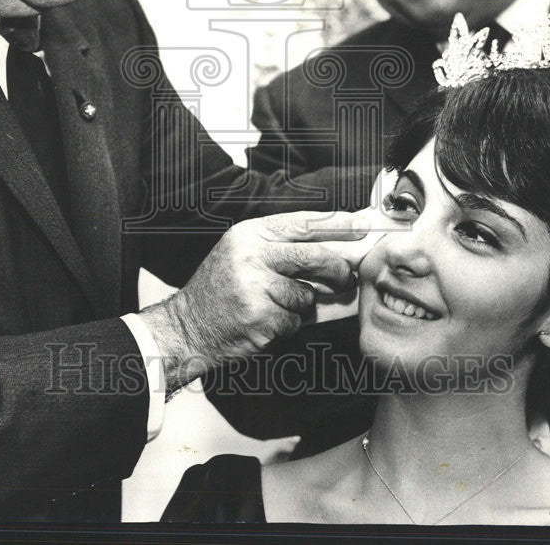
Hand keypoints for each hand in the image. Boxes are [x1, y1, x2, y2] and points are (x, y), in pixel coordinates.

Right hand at [140, 211, 367, 391]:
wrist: (187, 326)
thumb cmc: (222, 290)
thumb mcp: (245, 256)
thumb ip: (284, 249)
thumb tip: (338, 246)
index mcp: (249, 234)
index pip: (302, 223)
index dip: (336, 224)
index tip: (363, 225)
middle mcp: (250, 254)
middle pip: (314, 256)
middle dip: (338, 269)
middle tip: (346, 278)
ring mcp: (254, 286)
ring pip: (306, 294)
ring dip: (300, 305)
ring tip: (274, 305)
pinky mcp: (259, 316)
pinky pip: (294, 320)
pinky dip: (286, 325)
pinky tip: (264, 322)